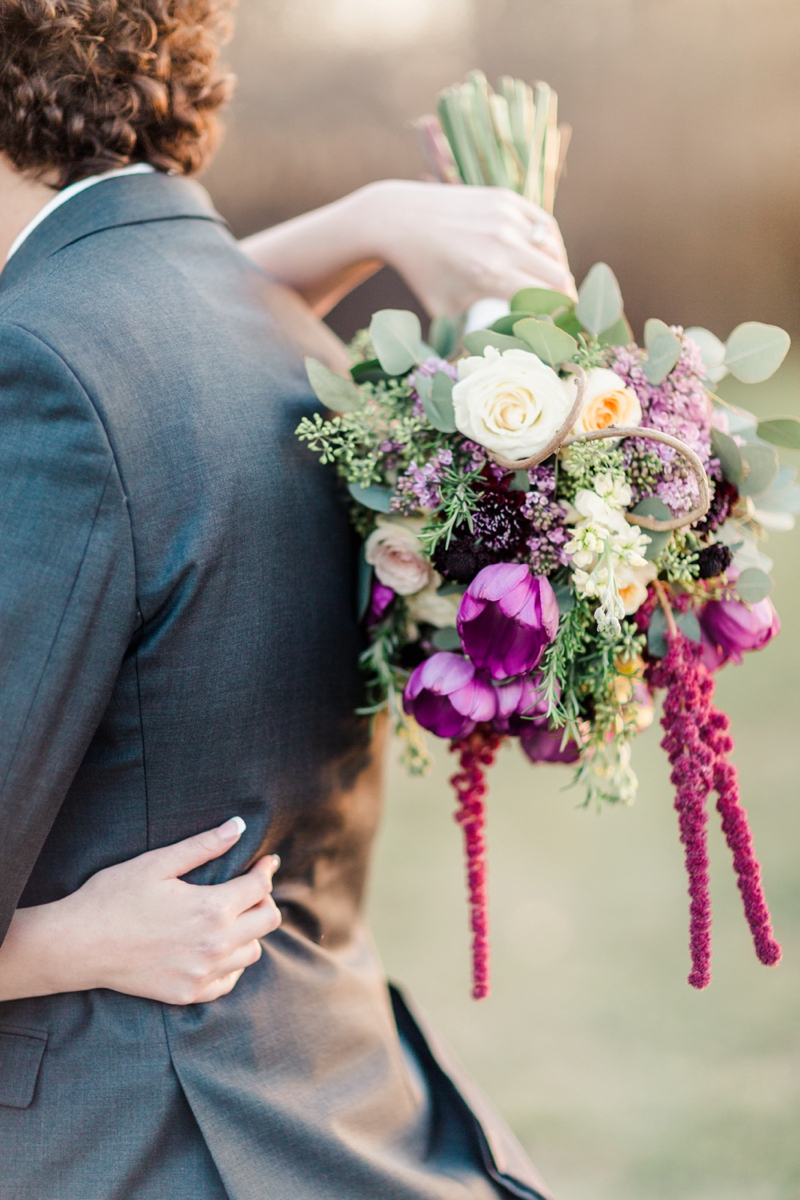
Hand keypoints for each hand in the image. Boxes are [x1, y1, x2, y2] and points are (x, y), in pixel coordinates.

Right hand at [0, 817, 280, 1003]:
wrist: (77, 945)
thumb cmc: (113, 897)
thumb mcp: (158, 863)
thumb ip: (204, 845)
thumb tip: (239, 826)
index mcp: (211, 909)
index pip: (260, 888)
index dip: (266, 869)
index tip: (265, 861)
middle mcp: (214, 946)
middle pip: (268, 921)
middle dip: (263, 899)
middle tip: (247, 888)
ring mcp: (202, 974)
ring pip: (253, 952)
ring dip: (249, 931)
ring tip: (230, 916)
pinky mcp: (187, 994)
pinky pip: (229, 982)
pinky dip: (231, 964)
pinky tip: (215, 948)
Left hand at [238, 178, 574, 320]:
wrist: (403, 220)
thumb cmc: (425, 274)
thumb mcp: (447, 311)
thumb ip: (473, 333)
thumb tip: (500, 364)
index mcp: (489, 275)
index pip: (548, 299)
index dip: (562, 319)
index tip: (566, 333)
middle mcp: (503, 243)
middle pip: (558, 277)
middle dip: (566, 299)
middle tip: (564, 315)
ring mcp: (507, 217)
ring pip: (555, 250)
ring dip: (558, 272)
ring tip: (552, 290)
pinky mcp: (507, 200)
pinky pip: (545, 226)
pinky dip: (550, 245)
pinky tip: (546, 260)